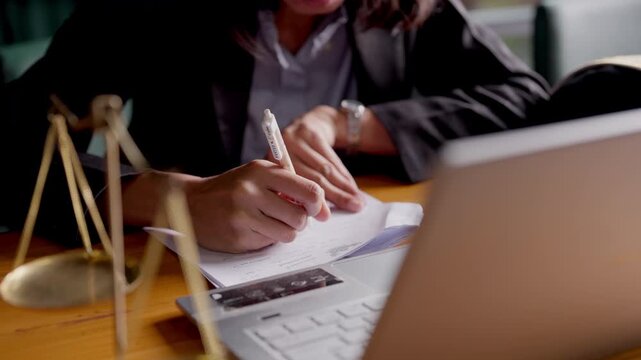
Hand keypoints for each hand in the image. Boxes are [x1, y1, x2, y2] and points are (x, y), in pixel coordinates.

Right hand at [122, 161, 330, 252]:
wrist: (191, 202)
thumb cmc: (232, 187)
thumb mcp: (257, 174)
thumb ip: (287, 183)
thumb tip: (321, 207)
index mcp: (261, 171)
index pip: (308, 189)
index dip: (318, 203)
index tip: (316, 209)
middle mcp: (251, 191)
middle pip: (300, 216)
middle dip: (301, 221)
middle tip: (292, 218)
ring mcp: (243, 215)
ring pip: (288, 233)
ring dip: (286, 232)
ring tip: (272, 223)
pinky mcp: (238, 236)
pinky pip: (268, 243)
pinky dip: (267, 238)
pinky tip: (253, 228)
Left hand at [281, 105, 362, 211]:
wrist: (306, 126)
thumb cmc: (297, 159)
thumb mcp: (290, 174)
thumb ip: (297, 192)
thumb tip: (317, 215)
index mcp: (271, 165)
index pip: (295, 187)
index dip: (312, 202)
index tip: (325, 216)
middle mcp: (281, 151)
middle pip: (312, 177)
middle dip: (334, 196)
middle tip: (351, 209)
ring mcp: (296, 139)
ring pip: (325, 168)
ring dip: (344, 187)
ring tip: (357, 202)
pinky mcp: (312, 132)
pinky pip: (332, 158)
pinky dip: (345, 175)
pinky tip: (353, 187)